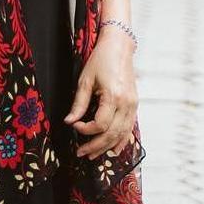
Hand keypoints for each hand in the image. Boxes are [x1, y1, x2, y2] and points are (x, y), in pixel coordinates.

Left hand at [66, 29, 137, 158]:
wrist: (119, 48)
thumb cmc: (101, 61)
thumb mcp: (85, 80)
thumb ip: (78, 103)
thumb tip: (69, 121)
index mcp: (114, 97)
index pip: (100, 125)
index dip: (85, 130)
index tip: (74, 126)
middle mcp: (126, 104)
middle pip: (112, 134)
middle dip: (95, 146)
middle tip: (81, 153)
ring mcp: (133, 105)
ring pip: (122, 134)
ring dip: (107, 146)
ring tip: (93, 155)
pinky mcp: (134, 105)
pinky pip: (129, 127)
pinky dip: (122, 140)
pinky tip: (114, 149)